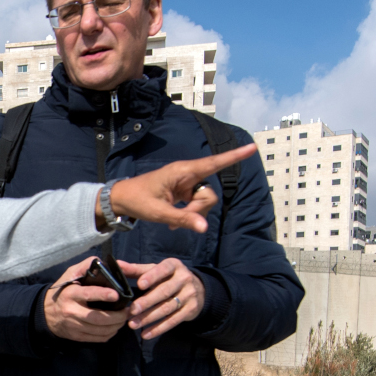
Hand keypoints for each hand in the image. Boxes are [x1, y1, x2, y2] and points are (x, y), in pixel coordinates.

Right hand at [43, 257, 130, 342]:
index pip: (88, 294)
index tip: (116, 295)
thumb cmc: (62, 290)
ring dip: (116, 326)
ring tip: (124, 319)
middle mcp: (72, 310)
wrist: (45, 313)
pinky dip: (109, 334)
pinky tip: (114, 327)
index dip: (103, 294)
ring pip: (100, 330)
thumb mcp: (70, 274)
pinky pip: (97, 338)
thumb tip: (102, 262)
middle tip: (128, 311)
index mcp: (71, 293)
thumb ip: (85, 266)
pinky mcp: (77, 336)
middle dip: (117, 316)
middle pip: (97, 317)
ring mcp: (74, 325)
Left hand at [99, 145, 255, 231]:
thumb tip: (204, 227)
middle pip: (209, 194)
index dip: (234, 156)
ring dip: (193, 215)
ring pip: (204, 201)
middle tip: (177, 221)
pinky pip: (197, 206)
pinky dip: (189, 216)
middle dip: (199, 210)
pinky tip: (173, 222)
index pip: (214, 163)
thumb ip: (183, 218)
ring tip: (172, 222)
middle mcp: (188, 175)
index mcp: (182, 171)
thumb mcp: (159, 212)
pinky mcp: (185, 193)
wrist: (122, 199)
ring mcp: (187, 184)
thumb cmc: (138, 200)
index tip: (253, 147)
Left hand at [120, 258, 204, 340]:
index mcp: (174, 265)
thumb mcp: (156, 270)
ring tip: (133, 324)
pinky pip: (173, 320)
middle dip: (147, 302)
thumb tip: (118, 265)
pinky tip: (145, 334)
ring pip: (167, 308)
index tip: (139, 285)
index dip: (152, 277)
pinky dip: (158, 328)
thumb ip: (137, 269)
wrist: (197, 289)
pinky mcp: (190, 310)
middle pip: (164, 292)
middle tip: (132, 310)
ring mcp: (189, 295)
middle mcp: (184, 278)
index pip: (163, 269)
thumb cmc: (169, 278)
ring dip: (149, 318)